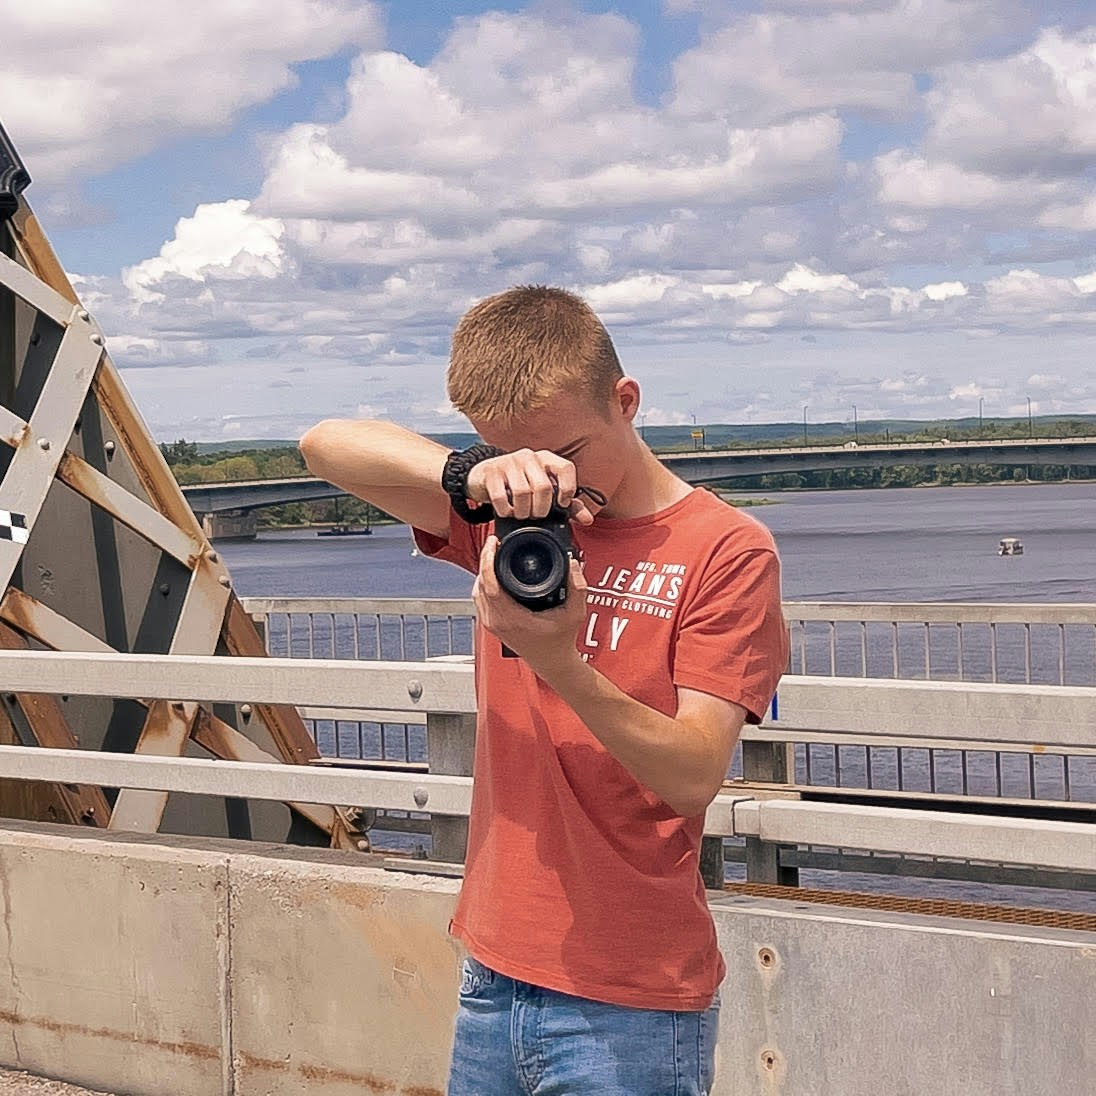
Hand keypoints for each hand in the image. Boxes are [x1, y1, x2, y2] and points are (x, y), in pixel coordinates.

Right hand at [466, 449, 595, 524]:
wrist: (485, 476)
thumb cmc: (520, 484)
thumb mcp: (545, 492)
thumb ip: (568, 505)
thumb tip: (588, 519)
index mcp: (547, 459)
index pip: (566, 468)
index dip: (568, 489)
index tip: (561, 504)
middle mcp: (529, 456)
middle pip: (543, 487)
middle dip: (541, 509)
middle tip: (535, 515)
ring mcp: (509, 462)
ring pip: (522, 493)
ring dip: (522, 512)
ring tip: (521, 514)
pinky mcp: (491, 471)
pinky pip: (500, 496)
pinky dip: (505, 510)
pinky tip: (507, 511)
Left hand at [473, 535, 588, 671]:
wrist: (552, 662)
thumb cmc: (560, 641)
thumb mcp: (575, 614)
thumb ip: (577, 588)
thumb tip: (572, 563)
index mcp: (513, 619)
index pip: (490, 585)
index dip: (488, 561)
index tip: (493, 544)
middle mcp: (497, 622)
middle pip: (480, 584)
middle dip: (485, 560)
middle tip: (495, 544)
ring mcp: (492, 624)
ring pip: (477, 591)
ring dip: (483, 571)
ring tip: (494, 554)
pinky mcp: (491, 624)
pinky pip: (480, 598)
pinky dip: (483, 583)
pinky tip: (492, 572)